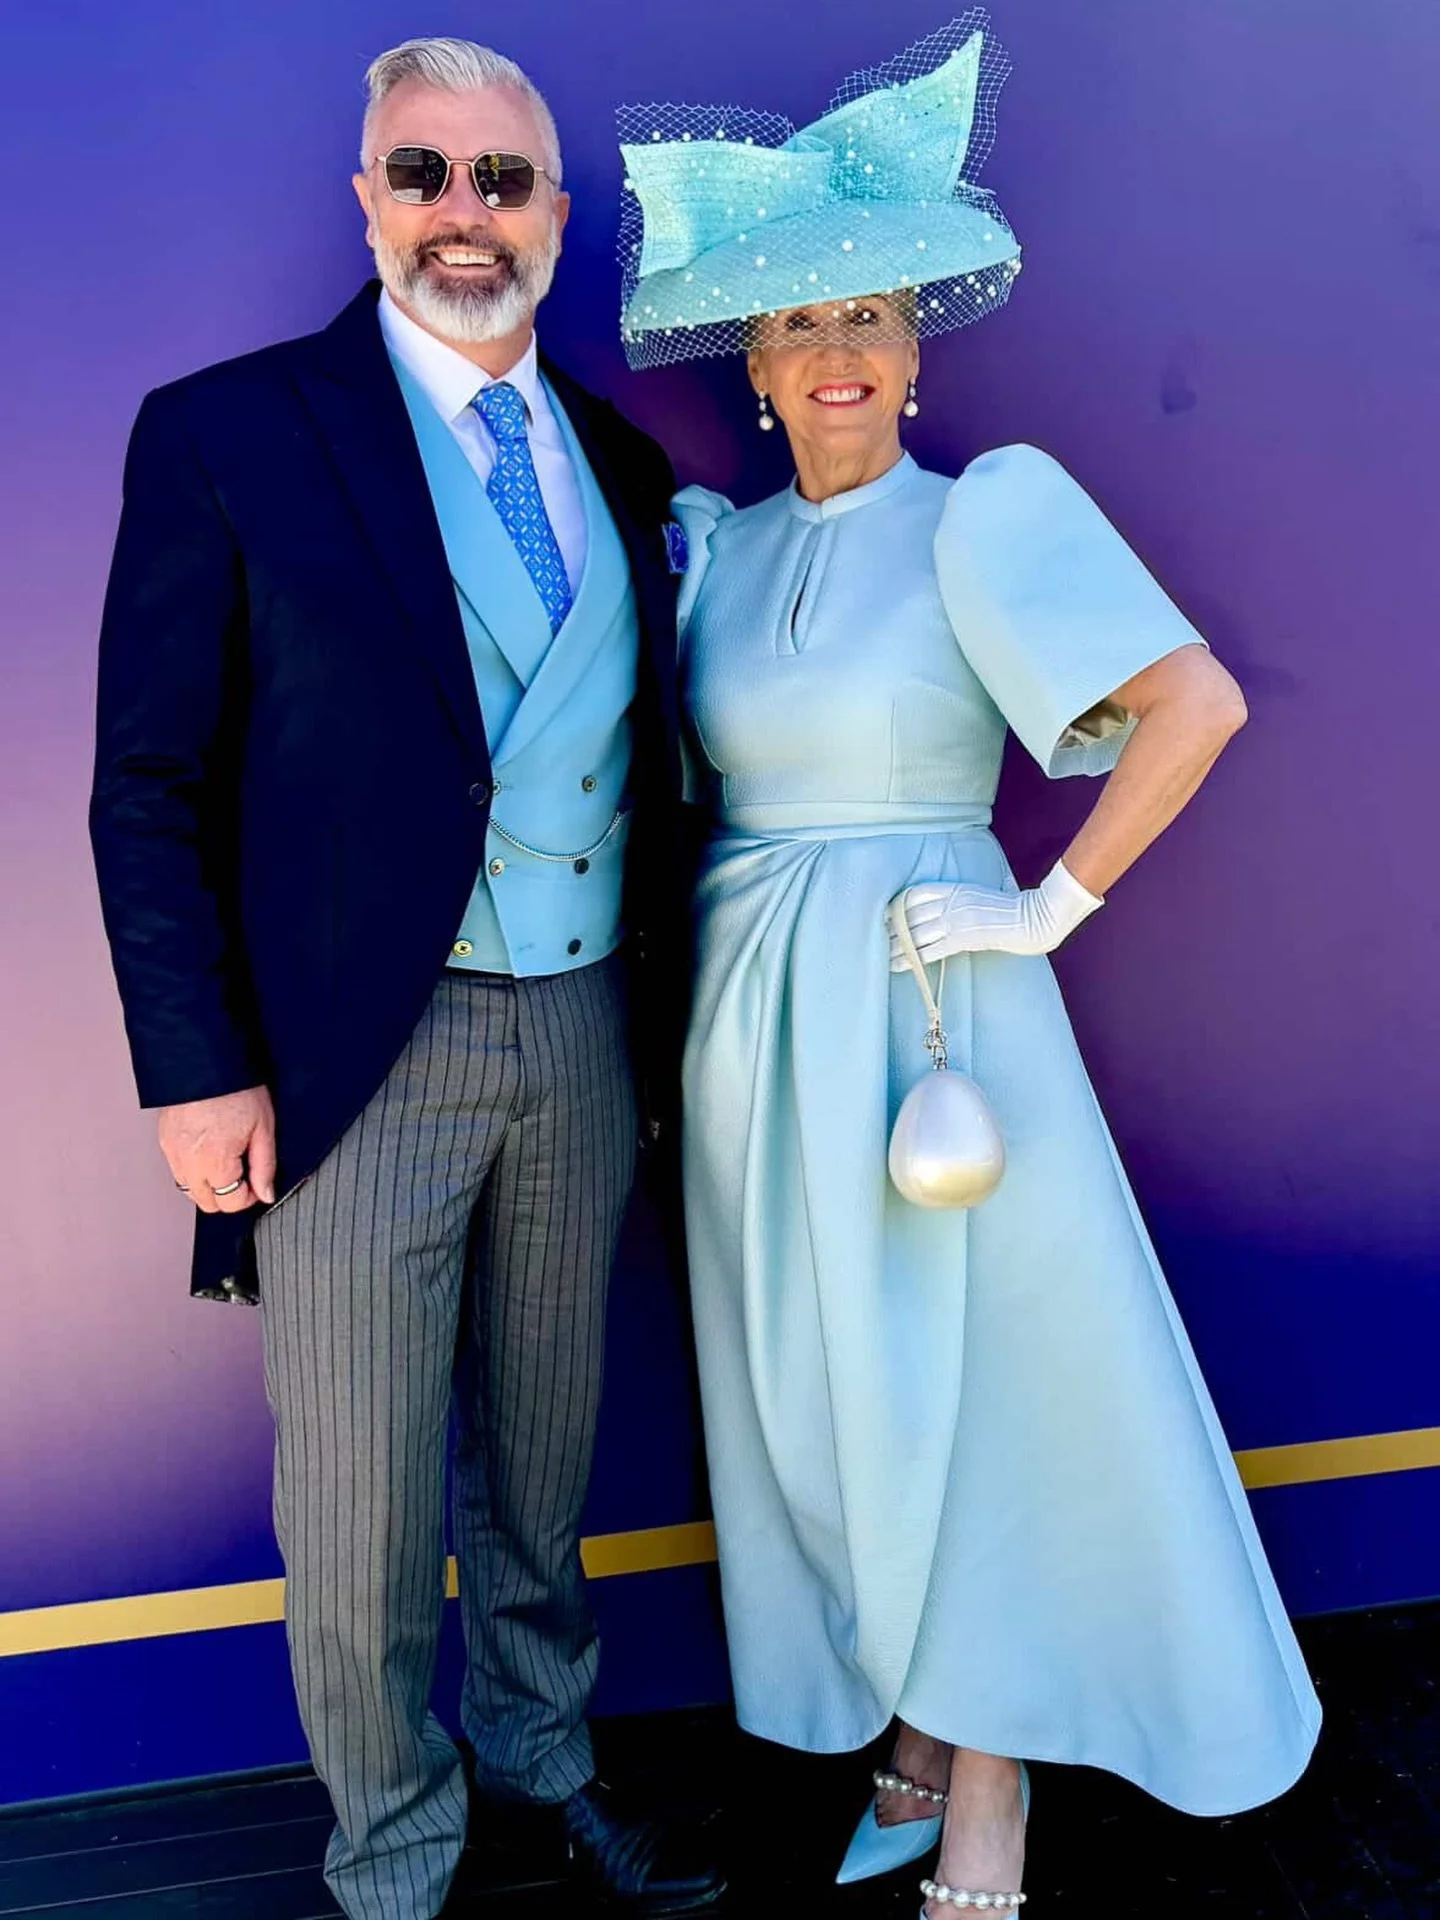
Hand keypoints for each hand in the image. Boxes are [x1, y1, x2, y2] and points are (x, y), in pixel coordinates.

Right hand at [158, 1086, 276, 1212]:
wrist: (204, 1059)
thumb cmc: (236, 1088)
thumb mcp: (263, 1128)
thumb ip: (265, 1167)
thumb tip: (266, 1194)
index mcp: (215, 1161)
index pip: (230, 1203)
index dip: (249, 1197)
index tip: (256, 1184)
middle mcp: (188, 1162)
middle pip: (207, 1202)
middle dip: (227, 1195)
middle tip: (243, 1173)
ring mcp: (172, 1152)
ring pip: (189, 1189)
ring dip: (208, 1184)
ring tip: (226, 1159)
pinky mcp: (164, 1141)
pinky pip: (178, 1170)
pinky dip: (193, 1169)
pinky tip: (208, 1150)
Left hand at [888, 860, 1101, 968]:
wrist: (1036, 916)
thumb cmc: (1019, 904)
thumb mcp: (992, 889)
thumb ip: (976, 891)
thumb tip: (980, 890)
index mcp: (957, 887)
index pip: (916, 894)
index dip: (897, 906)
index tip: (885, 916)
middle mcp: (952, 902)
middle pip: (911, 915)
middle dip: (891, 930)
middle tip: (875, 940)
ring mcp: (956, 919)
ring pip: (915, 934)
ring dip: (895, 947)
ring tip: (881, 957)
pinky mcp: (963, 938)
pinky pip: (929, 950)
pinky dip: (910, 959)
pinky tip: (897, 965)